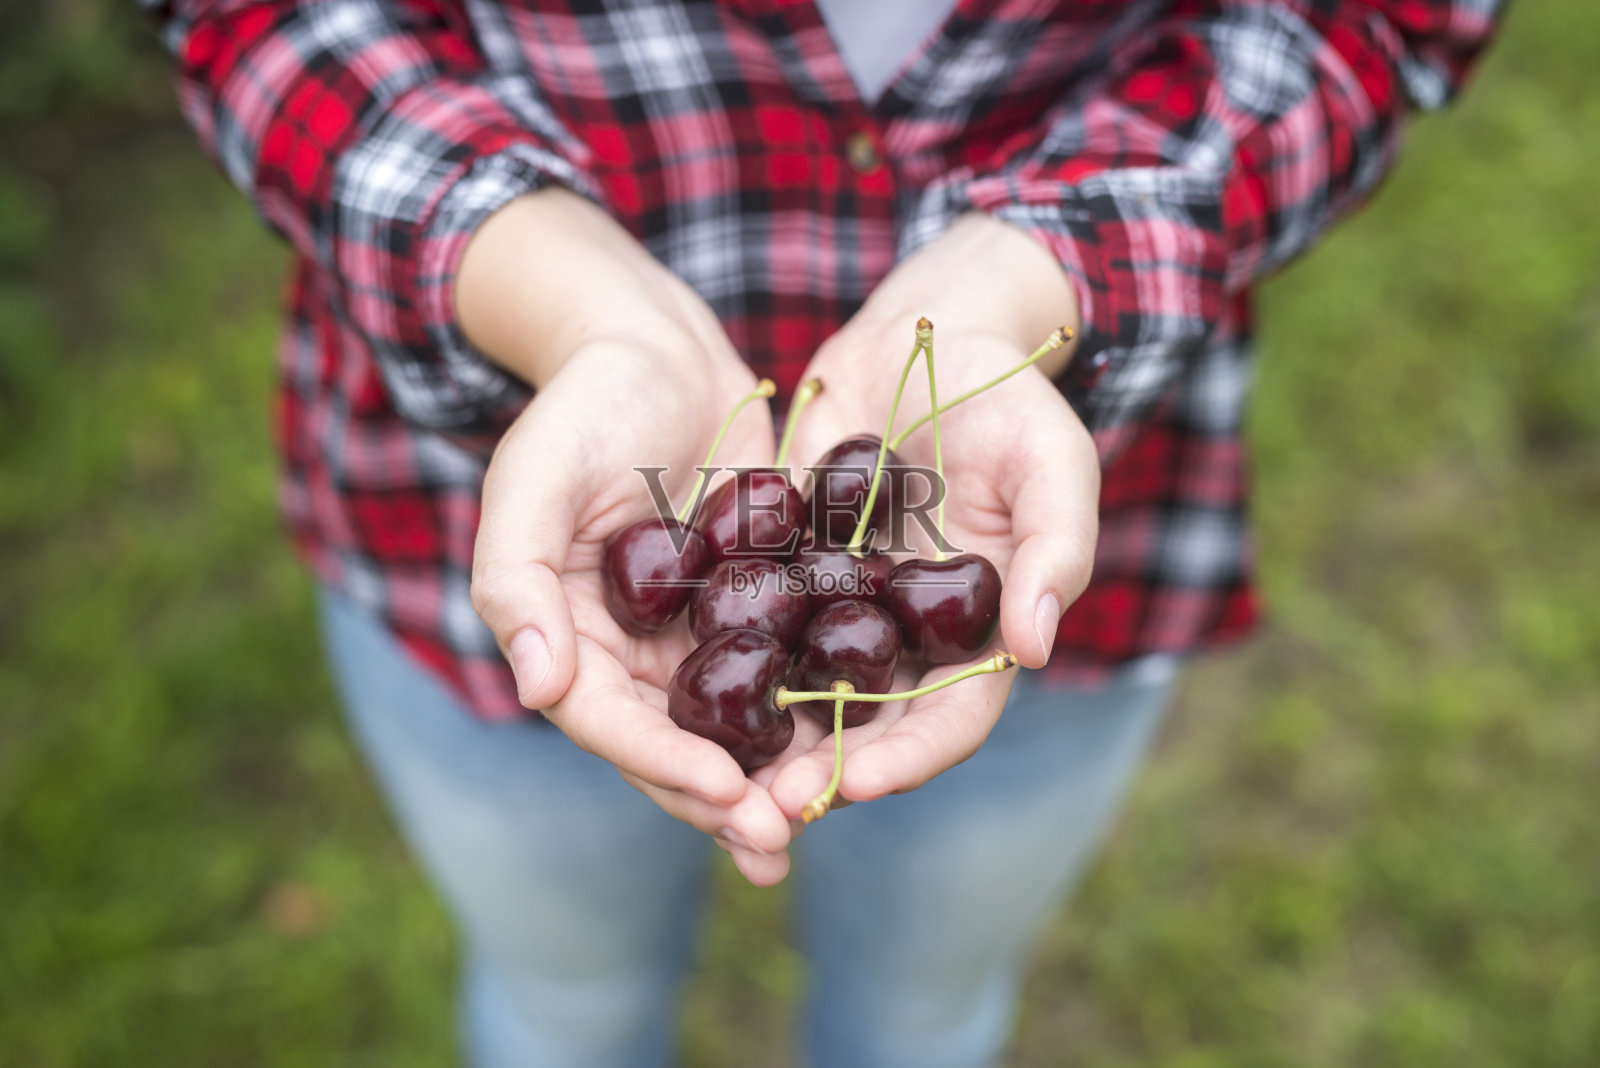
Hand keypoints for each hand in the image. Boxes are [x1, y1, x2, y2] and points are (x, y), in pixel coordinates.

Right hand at [460, 190, 795, 883]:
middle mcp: (628, 650)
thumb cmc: (584, 403)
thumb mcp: (532, 478)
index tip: (723, 793)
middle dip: (721, 798)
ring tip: (819, 813)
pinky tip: (855, 742)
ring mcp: (692, 632)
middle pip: (671, 744)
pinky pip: (781, 669)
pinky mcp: (753, 603)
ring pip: (731, 724)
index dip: (661, 764)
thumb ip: (517, 578)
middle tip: (777, 838)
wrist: (658, 346)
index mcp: (567, 635)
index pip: (607, 722)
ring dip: (771, 775)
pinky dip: (811, 710)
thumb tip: (537, 688)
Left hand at [765, 213, 1097, 816]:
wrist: (927, 336)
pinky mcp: (790, 568)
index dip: (909, 759)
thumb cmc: (1009, 398)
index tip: (856, 782)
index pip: (951, 720)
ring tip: (717, 771)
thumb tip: (1035, 649)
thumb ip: (1053, 551)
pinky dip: (728, 662)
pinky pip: (757, 625)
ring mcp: (845, 606)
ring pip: (804, 691)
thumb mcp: (1052, 463)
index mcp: (979, 633)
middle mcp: (908, 635)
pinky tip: (681, 687)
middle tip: (766, 807)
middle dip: (822, 771)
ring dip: (765, 737)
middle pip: (868, 726)